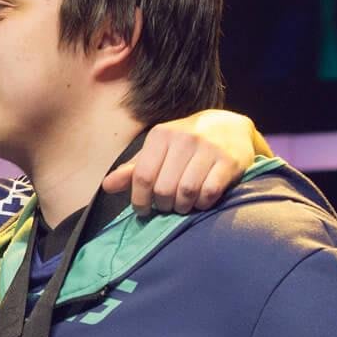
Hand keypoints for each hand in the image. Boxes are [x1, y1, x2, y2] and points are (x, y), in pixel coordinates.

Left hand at [103, 109, 261, 214]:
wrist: (229, 127)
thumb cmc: (185, 144)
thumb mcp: (158, 150)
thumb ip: (133, 169)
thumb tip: (107, 186)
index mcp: (161, 135)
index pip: (142, 176)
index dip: (139, 199)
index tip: (143, 209)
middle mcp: (184, 138)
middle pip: (163, 188)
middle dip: (163, 205)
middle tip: (167, 206)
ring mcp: (209, 148)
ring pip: (186, 192)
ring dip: (182, 206)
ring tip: (183, 205)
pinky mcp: (229, 161)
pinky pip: (209, 192)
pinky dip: (202, 203)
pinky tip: (201, 201)